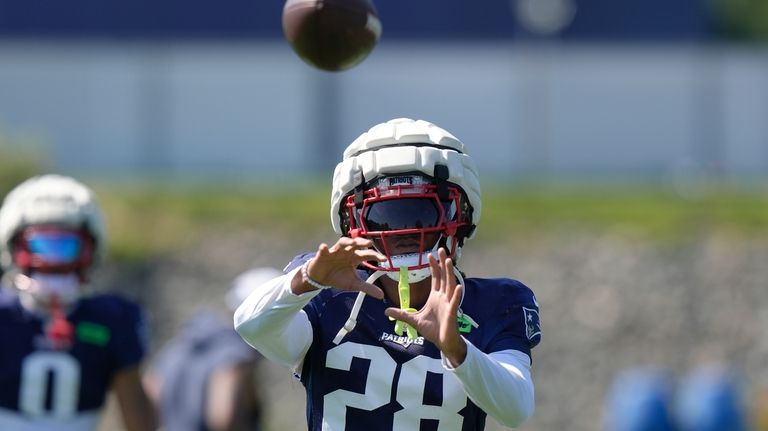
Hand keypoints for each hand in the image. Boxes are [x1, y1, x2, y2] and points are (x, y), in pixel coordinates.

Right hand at [295, 237, 385, 298]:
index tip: (384, 259)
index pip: (368, 254)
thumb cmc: (339, 278)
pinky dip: (324, 248)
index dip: (376, 255)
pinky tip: (324, 247)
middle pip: (356, 244)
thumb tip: (382, 295)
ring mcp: (335, 251)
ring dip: (347, 242)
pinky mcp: (323, 254)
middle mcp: (347, 251)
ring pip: (341, 243)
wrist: (322, 279)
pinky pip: (323, 250)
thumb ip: (367, 287)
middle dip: (362, 242)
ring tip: (352, 242)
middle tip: (369, 243)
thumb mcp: (354, 284)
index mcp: (355, 257)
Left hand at [384, 248, 466, 365]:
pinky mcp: (452, 313)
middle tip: (442, 249)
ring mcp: (448, 303)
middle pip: (444, 276)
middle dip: (442, 263)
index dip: (434, 266)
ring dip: (449, 273)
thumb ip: (401, 314)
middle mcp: (443, 297)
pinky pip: (454, 302)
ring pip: (450, 285)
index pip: (436, 278)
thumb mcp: (413, 321)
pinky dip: (456, 294)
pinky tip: (458, 286)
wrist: (443, 342)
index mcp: (435, 297)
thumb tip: (386, 310)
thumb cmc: (432, 330)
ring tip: (449, 261)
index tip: (430, 254)